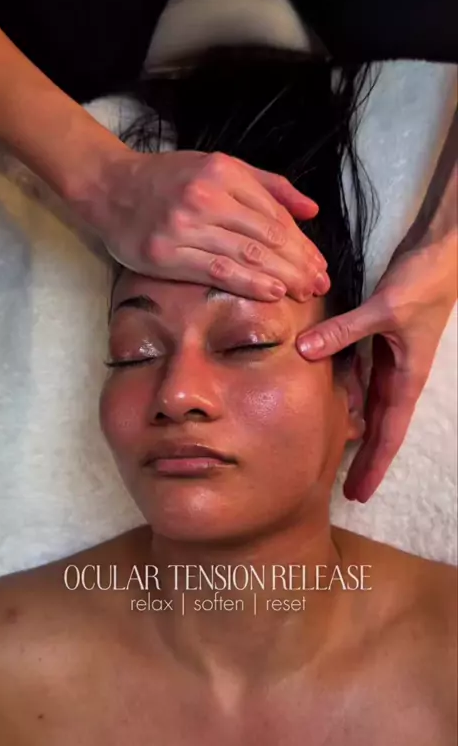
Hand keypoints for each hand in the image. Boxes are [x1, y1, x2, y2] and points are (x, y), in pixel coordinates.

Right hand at [82, 148, 329, 301]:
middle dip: (298, 263)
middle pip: (265, 236)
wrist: (110, 188)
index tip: (320, 264)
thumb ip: (268, 187)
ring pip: (246, 254)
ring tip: (305, 292)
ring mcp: (185, 226)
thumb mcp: (219, 167)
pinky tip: (272, 293)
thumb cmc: (169, 179)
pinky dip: (249, 283)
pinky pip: (218, 271)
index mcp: (223, 172)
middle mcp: (206, 197)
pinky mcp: (168, 254)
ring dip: (282, 277)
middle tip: (320, 285)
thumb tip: (311, 211)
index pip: (274, 214)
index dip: (301, 243)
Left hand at [296, 232, 456, 500]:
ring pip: (369, 404)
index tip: (359, 493)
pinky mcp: (382, 341)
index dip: (373, 465)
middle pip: (379, 428)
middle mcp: (399, 375)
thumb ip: (344, 331)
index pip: (388, 433)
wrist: (442, 252)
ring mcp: (392, 359)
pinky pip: (362, 376)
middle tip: (347, 491)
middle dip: (365, 459)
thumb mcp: (384, 308)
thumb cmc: (424, 282)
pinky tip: (330, 401)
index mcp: (406, 378)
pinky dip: (347, 393)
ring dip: (355, 430)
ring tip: (335, 454)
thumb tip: (304, 352)